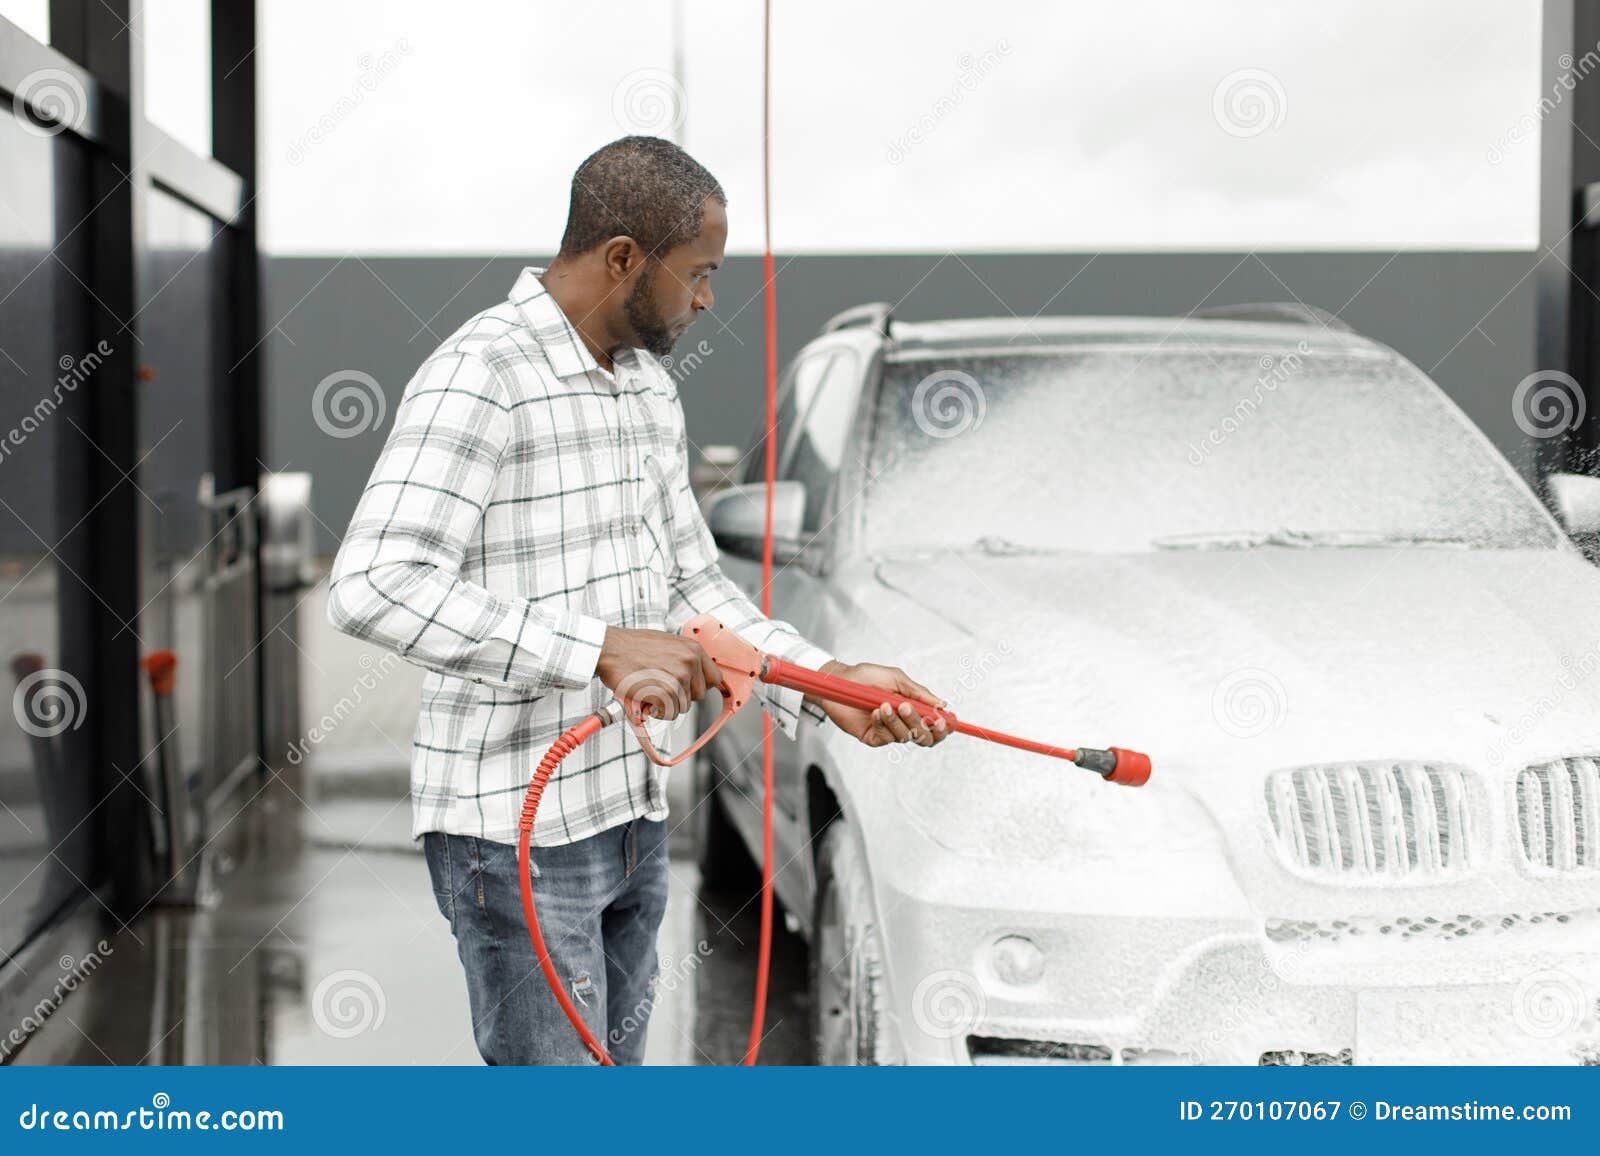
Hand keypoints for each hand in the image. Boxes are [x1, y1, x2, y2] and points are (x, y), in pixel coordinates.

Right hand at [595, 626, 721, 721]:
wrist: (610, 649)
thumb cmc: (632, 647)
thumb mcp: (668, 644)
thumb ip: (685, 659)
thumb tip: (695, 678)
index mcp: (693, 649)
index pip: (714, 679)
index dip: (699, 687)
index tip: (688, 690)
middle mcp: (690, 662)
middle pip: (698, 696)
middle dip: (680, 696)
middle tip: (660, 687)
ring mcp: (679, 678)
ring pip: (682, 707)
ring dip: (666, 704)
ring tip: (649, 689)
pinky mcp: (666, 693)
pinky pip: (669, 714)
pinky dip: (656, 712)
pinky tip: (645, 699)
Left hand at [807, 660, 950, 748]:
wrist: (840, 681)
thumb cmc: (867, 677)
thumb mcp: (896, 679)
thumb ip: (919, 692)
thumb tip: (942, 704)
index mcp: (914, 709)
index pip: (936, 726)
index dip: (943, 728)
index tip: (942, 720)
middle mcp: (904, 723)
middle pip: (925, 737)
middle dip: (919, 724)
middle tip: (905, 707)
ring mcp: (889, 732)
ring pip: (905, 737)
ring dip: (896, 721)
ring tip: (882, 704)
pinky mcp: (873, 737)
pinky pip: (885, 738)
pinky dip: (882, 724)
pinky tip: (874, 712)